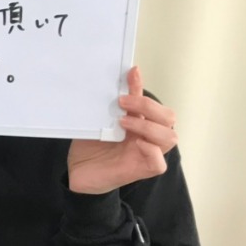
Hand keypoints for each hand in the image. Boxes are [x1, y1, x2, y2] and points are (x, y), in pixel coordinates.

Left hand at [67, 66, 178, 193]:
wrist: (76, 172)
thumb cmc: (89, 148)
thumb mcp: (99, 121)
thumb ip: (111, 106)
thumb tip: (115, 83)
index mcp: (139, 124)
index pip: (152, 103)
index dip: (143, 88)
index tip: (131, 73)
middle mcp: (147, 138)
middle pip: (168, 118)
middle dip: (148, 106)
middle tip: (123, 104)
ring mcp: (145, 154)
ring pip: (169, 138)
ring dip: (149, 126)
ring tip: (124, 123)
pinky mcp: (140, 171)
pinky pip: (159, 163)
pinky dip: (151, 151)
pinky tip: (136, 144)